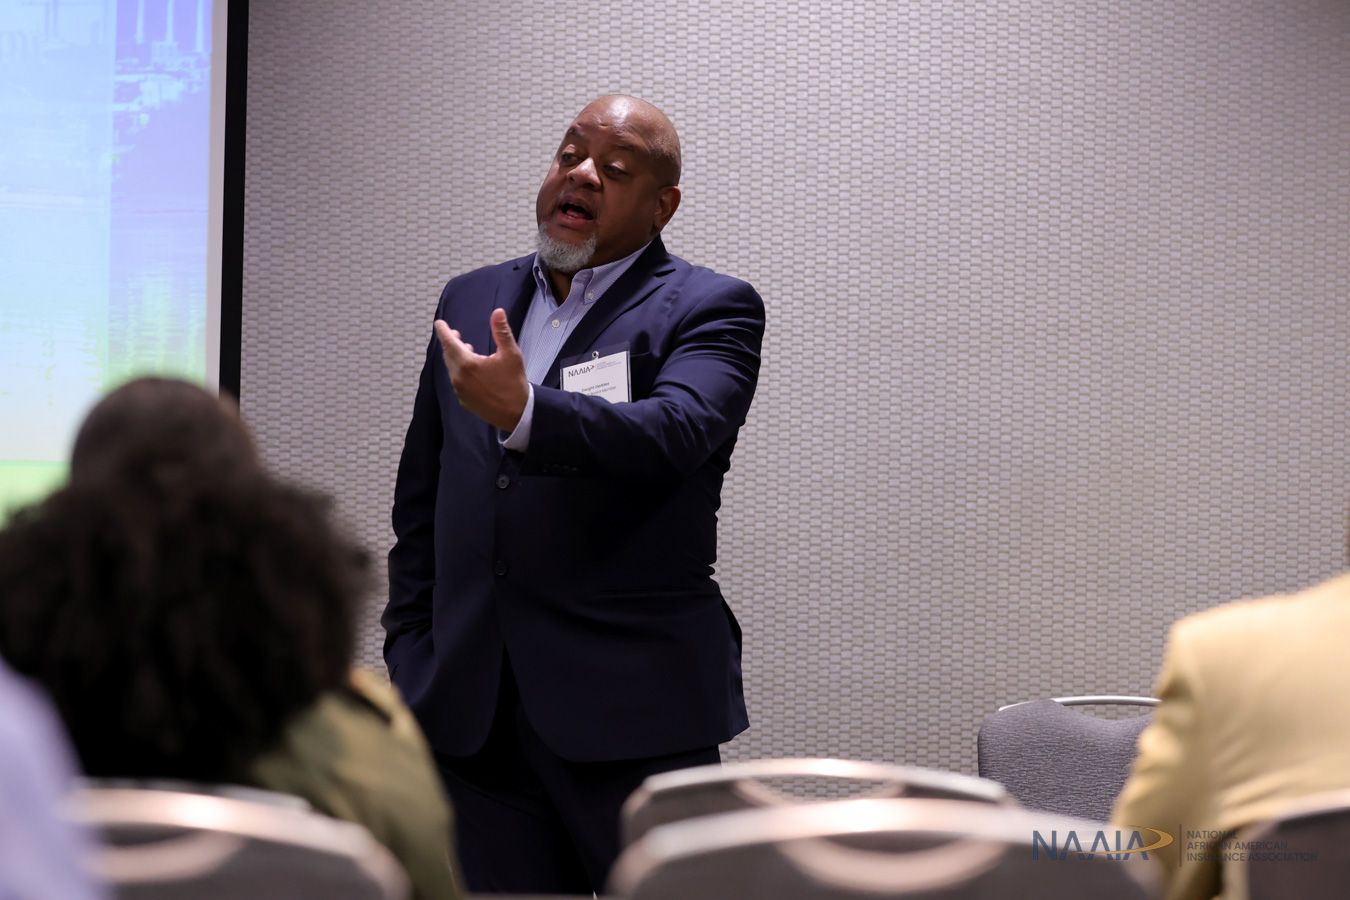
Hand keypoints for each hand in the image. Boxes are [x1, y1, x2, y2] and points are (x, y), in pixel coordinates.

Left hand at [434, 309, 527, 431]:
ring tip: (468, 351)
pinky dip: (460, 372)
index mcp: (467, 364)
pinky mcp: (464, 401)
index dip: (443, 331)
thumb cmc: (514, 383)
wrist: (517, 414)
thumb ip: (501, 332)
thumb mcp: (511, 354)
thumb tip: (497, 312)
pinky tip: (472, 372)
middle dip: (451, 343)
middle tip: (455, 334)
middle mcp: (459, 378)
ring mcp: (460, 391)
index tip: (439, 323)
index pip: (449, 343)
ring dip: (457, 358)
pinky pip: (457, 382)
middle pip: (449, 356)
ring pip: (452, 369)